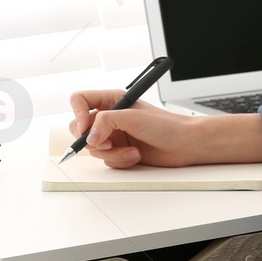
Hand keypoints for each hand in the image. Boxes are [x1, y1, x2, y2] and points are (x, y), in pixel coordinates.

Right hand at [66, 90, 199, 167]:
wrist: (184, 145)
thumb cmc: (166, 125)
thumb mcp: (132, 117)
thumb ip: (105, 122)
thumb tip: (89, 136)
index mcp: (112, 100)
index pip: (80, 100)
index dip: (77, 113)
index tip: (85, 126)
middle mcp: (110, 117)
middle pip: (80, 128)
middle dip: (92, 139)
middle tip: (106, 144)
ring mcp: (113, 136)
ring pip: (93, 148)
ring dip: (112, 153)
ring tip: (131, 151)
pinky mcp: (119, 152)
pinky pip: (106, 160)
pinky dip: (119, 160)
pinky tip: (135, 156)